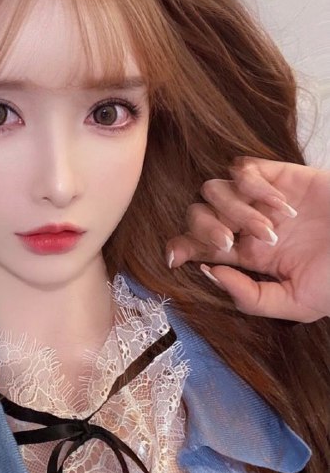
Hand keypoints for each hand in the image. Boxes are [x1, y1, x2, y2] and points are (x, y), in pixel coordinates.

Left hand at [166, 156, 329, 321]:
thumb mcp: (297, 303)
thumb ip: (252, 298)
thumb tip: (209, 274)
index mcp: (247, 255)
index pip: (198, 245)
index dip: (181, 246)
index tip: (175, 257)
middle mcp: (247, 224)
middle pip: (197, 214)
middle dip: (205, 229)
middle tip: (232, 244)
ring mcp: (260, 198)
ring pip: (215, 190)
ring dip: (235, 210)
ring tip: (272, 230)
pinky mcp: (279, 174)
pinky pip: (242, 170)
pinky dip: (253, 187)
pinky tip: (280, 206)